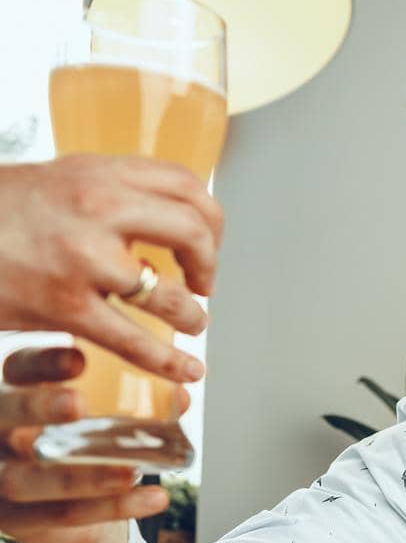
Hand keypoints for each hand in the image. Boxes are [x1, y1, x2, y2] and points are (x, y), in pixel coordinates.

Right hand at [0, 154, 222, 382]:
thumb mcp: (57, 181)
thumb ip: (111, 194)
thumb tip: (164, 219)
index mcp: (98, 172)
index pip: (186, 185)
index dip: (210, 219)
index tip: (207, 240)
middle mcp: (97, 208)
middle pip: (192, 231)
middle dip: (208, 262)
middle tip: (202, 282)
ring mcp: (83, 259)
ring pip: (168, 294)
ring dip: (190, 314)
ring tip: (190, 321)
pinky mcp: (65, 306)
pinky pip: (134, 341)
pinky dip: (169, 361)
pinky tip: (187, 370)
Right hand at [0, 345, 185, 542]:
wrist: (72, 510)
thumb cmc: (84, 447)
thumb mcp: (103, 420)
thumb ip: (137, 406)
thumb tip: (181, 397)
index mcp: (15, 394)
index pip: (19, 369)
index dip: (43, 363)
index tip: (79, 359)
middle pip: (4, 416)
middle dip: (38, 408)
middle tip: (77, 403)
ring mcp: (0, 477)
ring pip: (27, 479)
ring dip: (80, 476)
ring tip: (130, 471)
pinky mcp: (17, 520)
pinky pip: (63, 514)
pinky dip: (110, 508)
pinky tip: (152, 498)